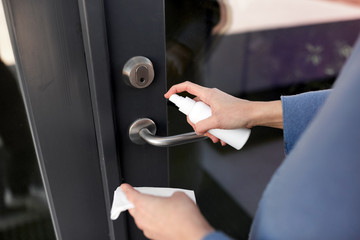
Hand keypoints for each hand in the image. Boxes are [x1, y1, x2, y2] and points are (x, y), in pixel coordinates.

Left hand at [121, 184, 213, 239]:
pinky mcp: (155, 237)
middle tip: (142, 196)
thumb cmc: (184, 216)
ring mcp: (148, 229)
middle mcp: (143, 218)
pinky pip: (149, 226)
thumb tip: (173, 198)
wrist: (192, 234)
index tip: (124, 187)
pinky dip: (153, 221)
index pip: (130, 195)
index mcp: (144, 203)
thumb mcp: (179, 195)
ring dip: (145, 212)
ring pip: (141, 218)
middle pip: (133, 208)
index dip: (127, 190)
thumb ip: (171, 194)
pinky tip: (164, 218)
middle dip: (136, 202)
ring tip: (157, 207)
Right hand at [165, 82, 282, 142]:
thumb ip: (203, 126)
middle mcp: (211, 97)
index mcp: (207, 94)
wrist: (255, 115)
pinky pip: (212, 119)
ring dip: (207, 129)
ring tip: (216, 138)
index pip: (187, 87)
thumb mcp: (217, 121)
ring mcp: (216, 104)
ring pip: (204, 116)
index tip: (168, 96)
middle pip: (195, 108)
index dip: (175, 90)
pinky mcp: (222, 110)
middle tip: (203, 131)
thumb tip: (196, 129)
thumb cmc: (240, 113)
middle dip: (197, 123)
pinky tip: (221, 138)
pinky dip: (214, 129)